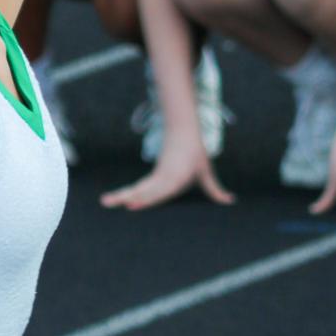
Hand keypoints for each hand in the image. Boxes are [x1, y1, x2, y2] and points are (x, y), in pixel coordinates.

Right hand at [101, 129, 234, 209]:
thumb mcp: (206, 172)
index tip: (132, 205)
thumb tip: (231, 201)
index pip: (160, 190)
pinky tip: (116, 200)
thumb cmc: (196, 154)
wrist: (183, 131)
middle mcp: (163, 177)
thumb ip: (215, 190)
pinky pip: (139, 187)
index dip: (146, 198)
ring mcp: (155, 176)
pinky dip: (127, 193)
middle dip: (127, 197)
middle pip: (143, 190)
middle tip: (109, 202)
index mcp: (176, 177)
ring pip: (137, 188)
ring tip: (105, 202)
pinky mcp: (152, 175)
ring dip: (121, 195)